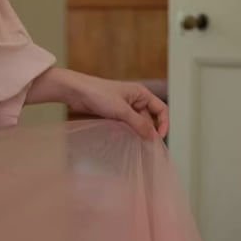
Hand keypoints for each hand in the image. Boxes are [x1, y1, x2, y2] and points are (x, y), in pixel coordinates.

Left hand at [28, 68, 168, 140]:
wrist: (76, 92)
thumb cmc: (99, 95)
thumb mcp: (122, 111)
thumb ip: (138, 124)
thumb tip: (153, 137)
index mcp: (141, 94)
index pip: (161, 109)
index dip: (163, 124)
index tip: (158, 139)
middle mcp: (135, 100)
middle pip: (148, 120)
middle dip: (146, 132)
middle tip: (143, 148)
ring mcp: (123, 107)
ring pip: (134, 125)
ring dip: (133, 134)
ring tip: (130, 144)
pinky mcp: (112, 114)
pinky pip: (123, 126)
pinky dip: (122, 133)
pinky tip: (118, 139)